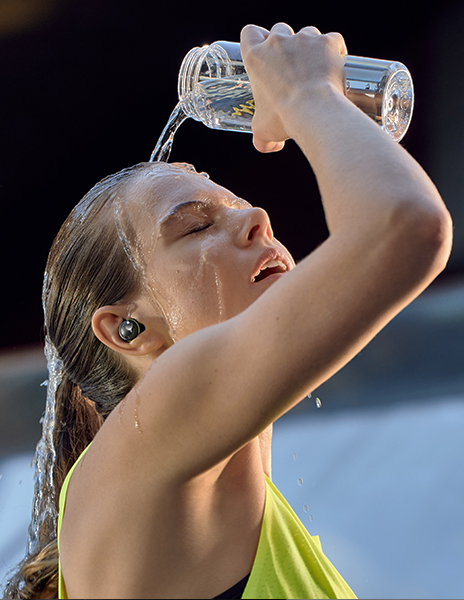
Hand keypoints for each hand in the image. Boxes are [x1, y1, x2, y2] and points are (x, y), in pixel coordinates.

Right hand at [240, 23, 346, 152]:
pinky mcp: (327, 42)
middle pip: (279, 29)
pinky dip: (334, 49)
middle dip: (285, 44)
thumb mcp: (263, 130)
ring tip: (314, 68)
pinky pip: (333, 39)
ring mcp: (304, 39)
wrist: (313, 110)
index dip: (257, 39)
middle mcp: (278, 43)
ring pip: (307, 33)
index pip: (249, 33)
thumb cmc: (284, 117)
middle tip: (291, 65)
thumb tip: (267, 147)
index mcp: (256, 58)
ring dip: (310, 47)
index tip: (264, 50)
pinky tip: (334, 63)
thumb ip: (262, 138)